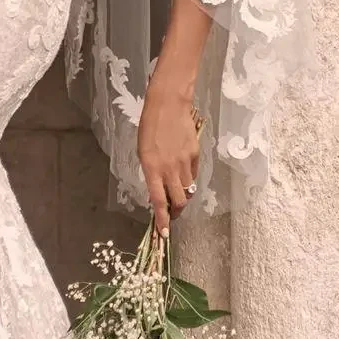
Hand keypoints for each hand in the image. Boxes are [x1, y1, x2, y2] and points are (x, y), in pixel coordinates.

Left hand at [137, 81, 199, 233]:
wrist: (168, 105)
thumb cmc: (149, 127)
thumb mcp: (143, 152)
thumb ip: (151, 173)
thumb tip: (158, 190)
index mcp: (152, 168)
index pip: (159, 200)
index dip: (162, 219)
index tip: (164, 233)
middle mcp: (170, 168)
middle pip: (179, 200)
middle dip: (176, 212)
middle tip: (172, 214)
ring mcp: (184, 162)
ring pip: (188, 189)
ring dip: (183, 196)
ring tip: (177, 193)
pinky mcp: (195, 154)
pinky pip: (193, 174)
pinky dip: (188, 179)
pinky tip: (183, 174)